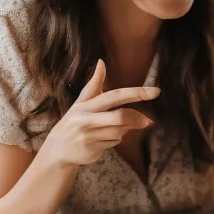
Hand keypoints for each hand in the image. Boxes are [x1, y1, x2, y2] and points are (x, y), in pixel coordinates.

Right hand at [40, 59, 158, 168]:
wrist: (58, 149)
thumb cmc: (74, 121)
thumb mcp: (81, 102)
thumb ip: (94, 84)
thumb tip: (101, 62)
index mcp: (85, 106)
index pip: (114, 96)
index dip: (136, 93)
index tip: (155, 91)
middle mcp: (86, 120)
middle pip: (120, 117)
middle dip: (136, 119)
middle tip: (148, 121)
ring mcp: (88, 137)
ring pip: (119, 132)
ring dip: (124, 130)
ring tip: (114, 129)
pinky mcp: (92, 151)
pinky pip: (114, 142)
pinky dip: (115, 139)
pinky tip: (103, 140)